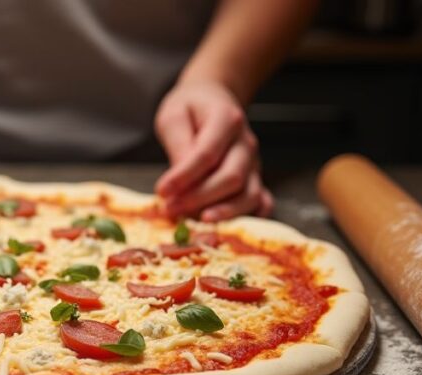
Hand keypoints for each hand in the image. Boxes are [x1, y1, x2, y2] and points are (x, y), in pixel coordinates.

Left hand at [154, 80, 272, 221]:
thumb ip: (178, 145)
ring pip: (248, 193)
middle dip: (199, 197)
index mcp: (226, 119)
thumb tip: (177, 180)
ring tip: (196, 221)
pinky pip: (260, 200)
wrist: (212, 100)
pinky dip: (250, 215)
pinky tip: (231, 226)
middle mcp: (245, 143)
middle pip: (231, 176)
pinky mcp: (253, 177)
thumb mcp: (174, 117)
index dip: (184, 176)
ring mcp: (253, 162)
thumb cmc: (190, 109)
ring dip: (222, 212)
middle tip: (170, 208)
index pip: (207, 153)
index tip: (161, 191)